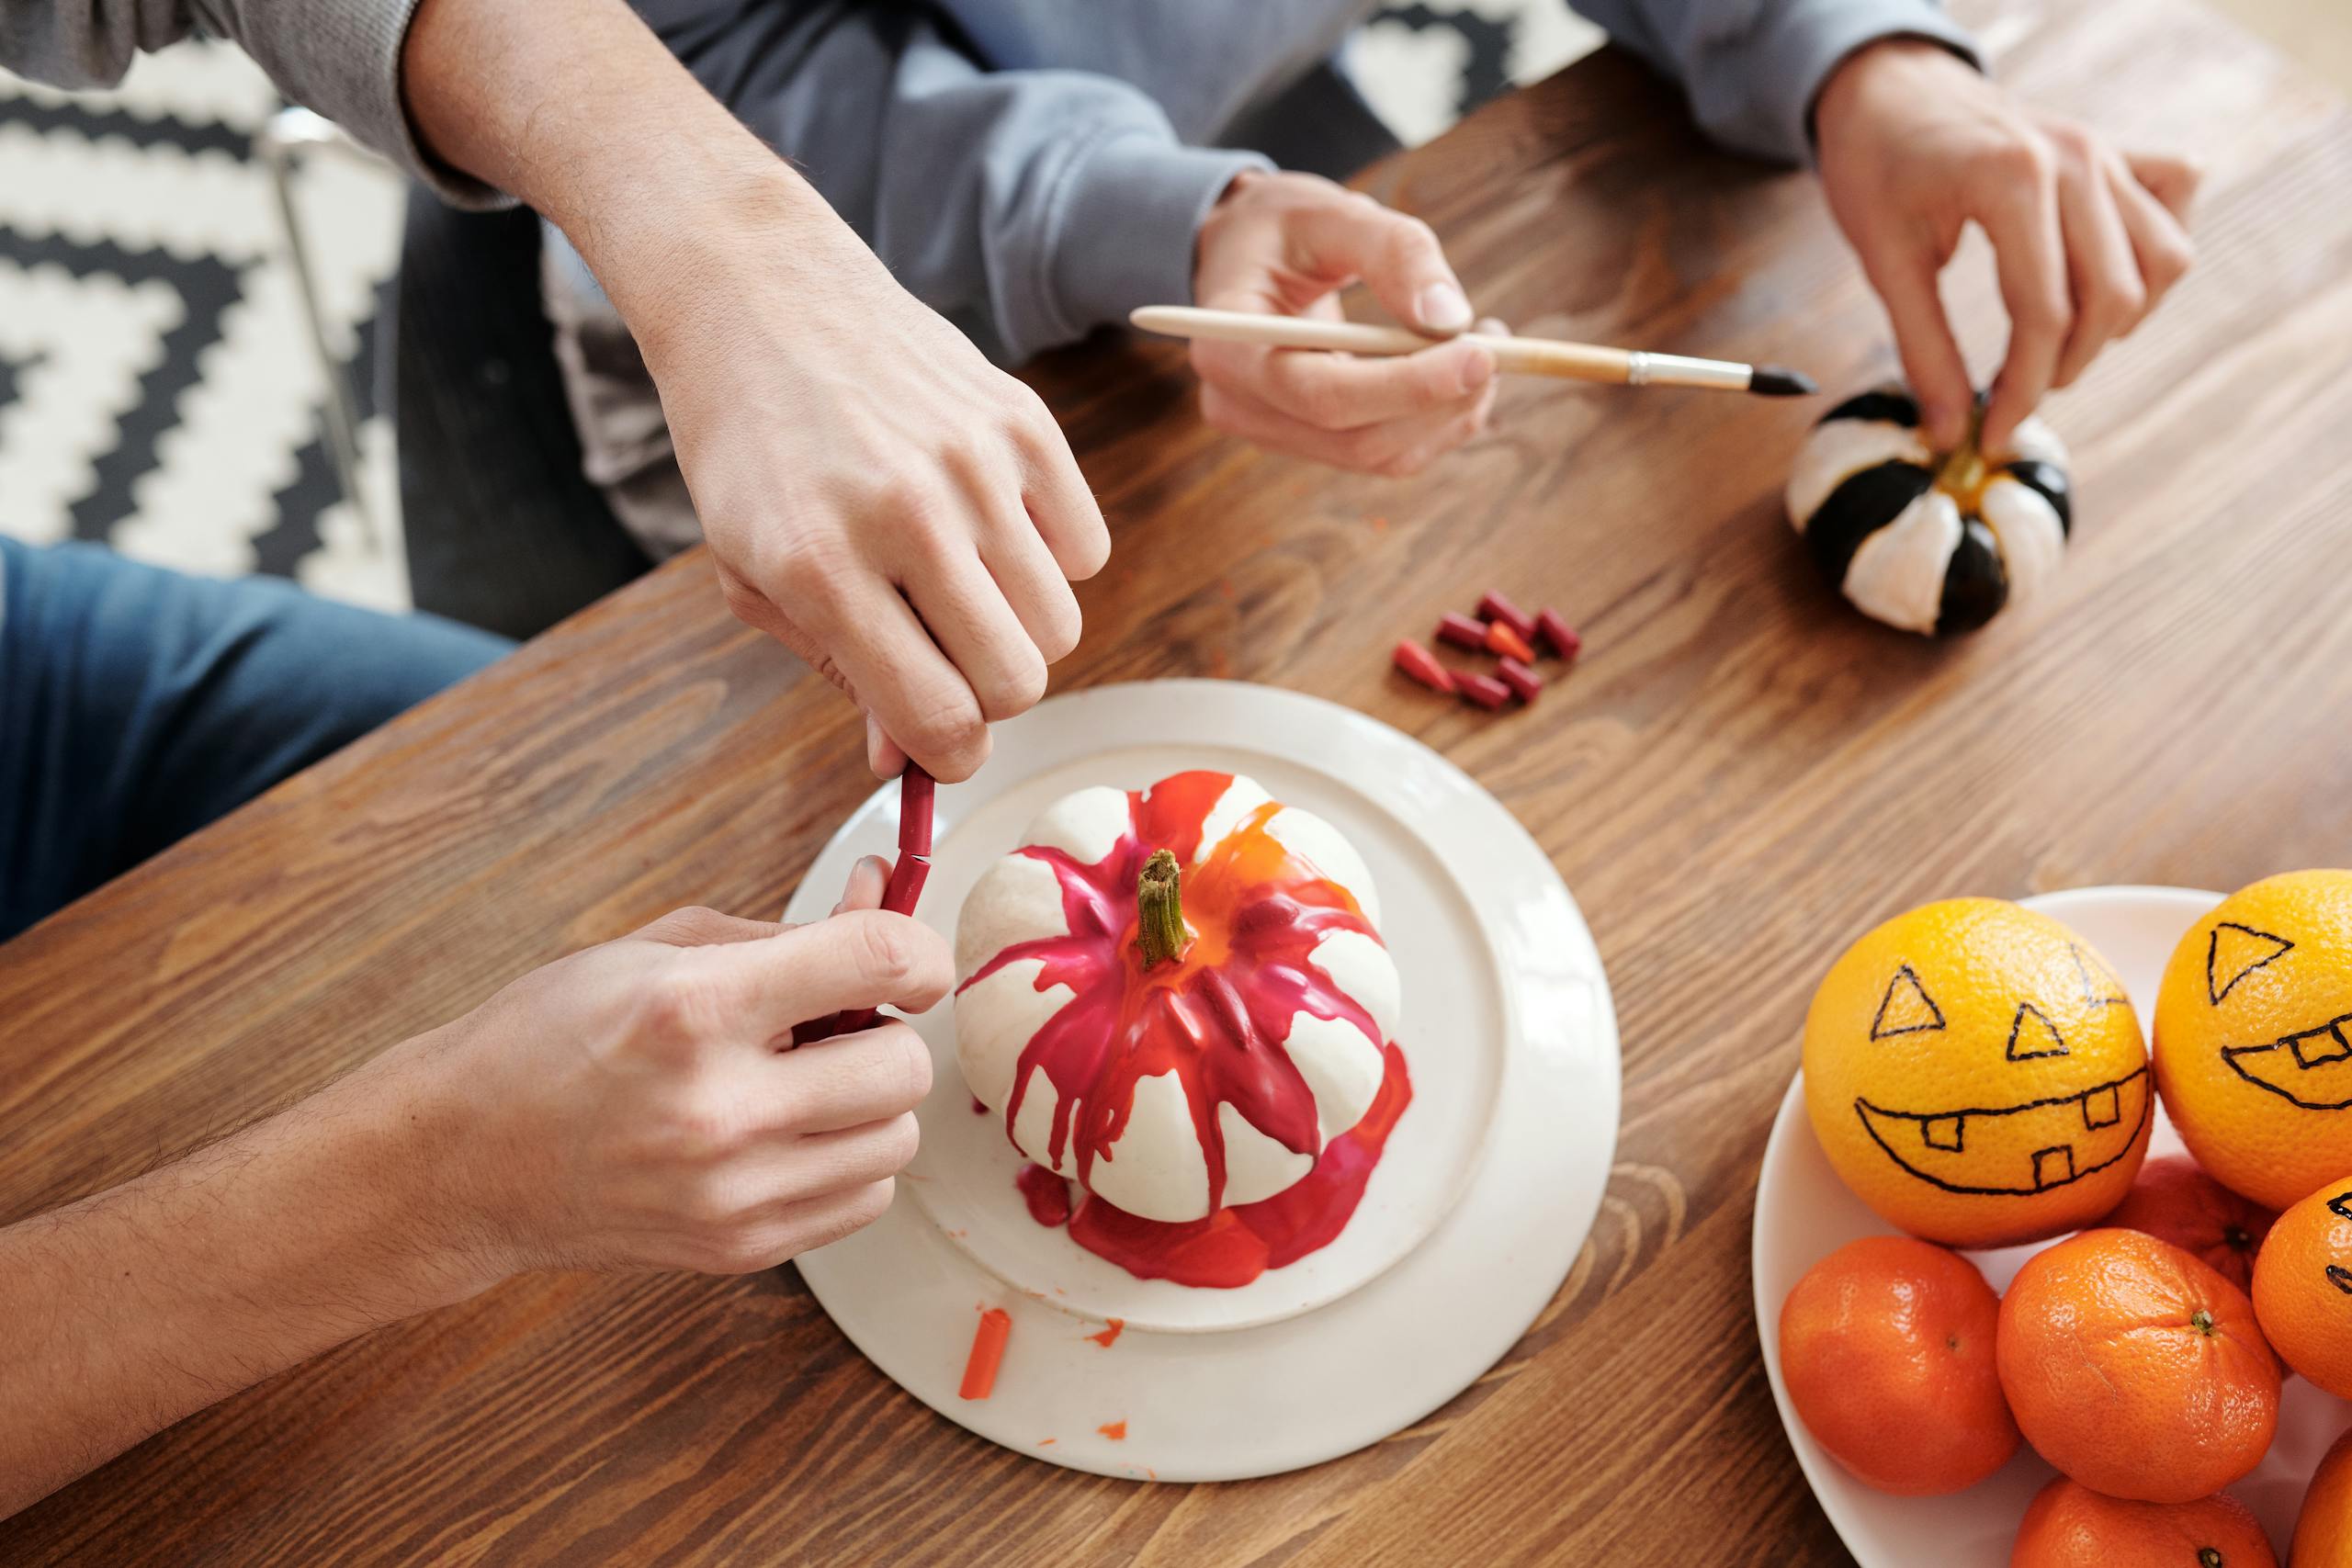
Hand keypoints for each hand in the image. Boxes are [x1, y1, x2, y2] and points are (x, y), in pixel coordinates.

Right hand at [399, 857, 946, 1275]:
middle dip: (886, 1034)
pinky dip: (847, 1162)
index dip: (916, 951)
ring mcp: (730, 1192)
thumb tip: (886, 894)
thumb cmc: (552, 1036)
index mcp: (694, 1009)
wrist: (464, 1159)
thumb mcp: (658, 947)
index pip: (877, 961)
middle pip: (905, 1068)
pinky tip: (790, 1135)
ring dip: (870, 1105)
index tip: (906, 958)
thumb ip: (786, 931)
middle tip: (835, 1027)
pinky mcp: (738, 1248)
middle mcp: (719, 1108)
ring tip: (804, 1084)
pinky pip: (864, 1201)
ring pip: (898, 1142)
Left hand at [401, 1, 1109, 783]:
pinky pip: (1085, 551)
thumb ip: (839, 668)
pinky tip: (990, 531)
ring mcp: (973, 465)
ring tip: (963, 591)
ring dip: (1018, 633)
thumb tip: (907, 758)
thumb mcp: (757, 571)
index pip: (938, 718)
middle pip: (1018, 683)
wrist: (762, 294)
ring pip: (1059, 626)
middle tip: (945, 658)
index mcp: (819, 567)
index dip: (949, 754)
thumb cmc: (750, 444)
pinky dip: (1047, 562)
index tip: (941, 742)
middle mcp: (904, 517)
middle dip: (986, 696)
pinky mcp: (1024, 421)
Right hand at [1189, 170, 1499, 476]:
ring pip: (1378, 454)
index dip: (1406, 387)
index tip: (1480, 354)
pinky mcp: (1308, 439)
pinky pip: (1383, 451)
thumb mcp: (1332, 213)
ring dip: (1448, 413)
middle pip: (1355, 439)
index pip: (1320, 396)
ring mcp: (1272, 431)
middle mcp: (1240, 405)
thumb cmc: (1282, 226)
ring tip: (1486, 348)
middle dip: (1439, 400)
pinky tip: (1459, 371)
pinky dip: (1435, 419)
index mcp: (1228, 348)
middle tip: (1499, 344)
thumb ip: (1394, 253)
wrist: (1245, 253)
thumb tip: (1451, 317)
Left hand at [1815, 40, 2196, 452]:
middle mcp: (2077, 159)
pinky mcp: (2119, 149)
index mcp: (2012, 180)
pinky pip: (2176, 203)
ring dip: (2117, 320)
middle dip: (2066, 365)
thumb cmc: (1878, 169)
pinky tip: (2096, 277)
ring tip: (2052, 342)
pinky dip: (2153, 254)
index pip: (2044, 315)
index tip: (1992, 436)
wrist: (1890, 93)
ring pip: (2163, 260)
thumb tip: (1950, 434)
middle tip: (2014, 389)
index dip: (2023, 392)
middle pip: (2113, 298)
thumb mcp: (1883, 262)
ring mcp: (2105, 150)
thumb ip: (1923, 350)